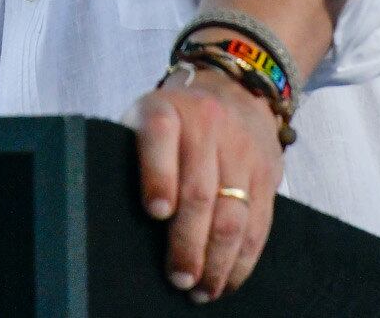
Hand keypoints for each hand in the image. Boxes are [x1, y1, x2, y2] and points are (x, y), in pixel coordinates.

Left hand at [128, 65, 284, 302]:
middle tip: (178, 277)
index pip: (159, 136)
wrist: (233, 89)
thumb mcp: (145, 119)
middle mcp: (207, 124)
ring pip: (233, 213)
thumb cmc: (173, 121)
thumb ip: (134, 157)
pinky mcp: (267, 172)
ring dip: (218, 260)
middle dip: (188, 242)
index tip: (155, 212)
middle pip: (200, 190)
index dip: (158, 175)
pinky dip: (244, 259)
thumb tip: (111, 222)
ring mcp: (241, 148)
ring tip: (202, 290)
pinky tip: (228, 280)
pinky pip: (259, 223)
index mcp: (165, 109)